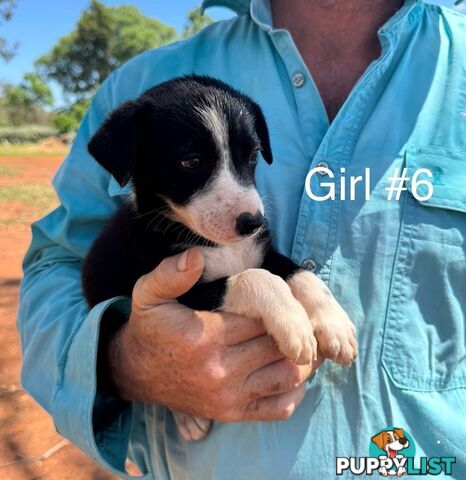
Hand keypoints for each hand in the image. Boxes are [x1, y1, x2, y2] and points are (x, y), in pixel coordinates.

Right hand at [105, 248, 322, 421]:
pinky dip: (293, 390)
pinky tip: (285, 368)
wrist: (135, 373)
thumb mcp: (148, 295)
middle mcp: (220, 370)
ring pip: (287, 375)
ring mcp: (228, 396)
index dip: (276, 307)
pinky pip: (279, 407)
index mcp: (206, 337)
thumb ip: (170, 274)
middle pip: (278, 346)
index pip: (263, 319)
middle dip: (290, 331)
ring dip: (298, 358)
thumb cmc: (150, 329)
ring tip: (293, 341)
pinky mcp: (232, 413)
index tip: (276, 299)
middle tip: (291, 318)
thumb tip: (196, 256)